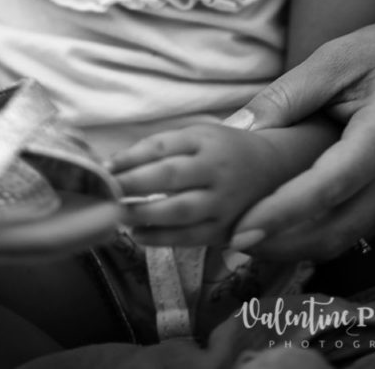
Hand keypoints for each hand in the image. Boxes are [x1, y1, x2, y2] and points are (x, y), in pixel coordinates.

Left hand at [110, 123, 282, 247]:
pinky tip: (137, 235)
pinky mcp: (226, 229)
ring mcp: (223, 202)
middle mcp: (215, 171)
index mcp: (204, 142)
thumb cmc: (220, 148)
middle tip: (105, 192)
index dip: (130, 158)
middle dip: (133, 185)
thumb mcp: (193, 135)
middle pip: (169, 177)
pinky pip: (191, 237)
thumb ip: (156, 147)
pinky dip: (161, 238)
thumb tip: (113, 163)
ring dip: (143, 214)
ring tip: (116, 215)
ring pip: (180, 211)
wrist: (271, 168)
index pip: (161, 147)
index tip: (103, 167)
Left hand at [219, 10, 374, 261]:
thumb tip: (236, 129)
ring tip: (246, 242)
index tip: (240, 229)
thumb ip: (288, 94)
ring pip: (350, 236)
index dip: (283, 213)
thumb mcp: (338, 57)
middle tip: (229, 245)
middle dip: (282, 243)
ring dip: (298, 245)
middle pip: (339, 228)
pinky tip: (281, 227)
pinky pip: (361, 226)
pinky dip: (320, 233)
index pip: (330, 188)